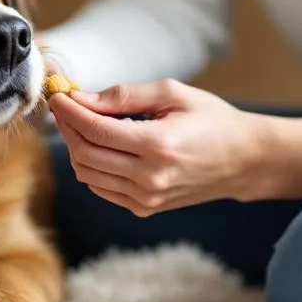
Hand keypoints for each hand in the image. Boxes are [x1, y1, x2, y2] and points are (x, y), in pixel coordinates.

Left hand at [48, 80, 301, 215]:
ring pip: (88, 174)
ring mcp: (146, 198)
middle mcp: (150, 177)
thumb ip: (125, 95)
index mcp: (158, 145)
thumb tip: (83, 99)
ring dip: (76, 147)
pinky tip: (99, 146)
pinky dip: (91, 166)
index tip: (57, 95)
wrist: (244, 160)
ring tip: (82, 124)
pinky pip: (101, 188)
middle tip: (65, 107)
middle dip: (68, 128)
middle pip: (84, 154)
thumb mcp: (173, 94)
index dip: (70, 112)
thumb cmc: (212, 120)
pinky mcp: (145, 208)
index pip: (95, 131)